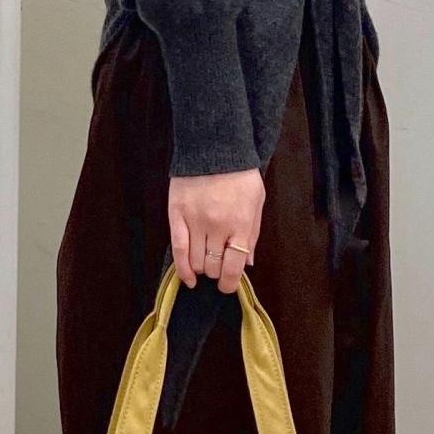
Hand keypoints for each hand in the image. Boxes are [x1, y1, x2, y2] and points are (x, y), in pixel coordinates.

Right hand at [169, 169, 264, 291]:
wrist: (214, 147)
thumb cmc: (240, 175)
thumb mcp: (256, 201)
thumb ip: (253, 234)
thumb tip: (247, 263)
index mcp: (240, 224)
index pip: (233, 267)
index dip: (229, 283)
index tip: (227, 286)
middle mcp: (217, 226)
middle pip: (213, 266)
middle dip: (216, 272)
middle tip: (217, 267)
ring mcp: (195, 221)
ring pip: (196, 261)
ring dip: (201, 268)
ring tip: (205, 261)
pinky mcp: (177, 215)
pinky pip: (178, 249)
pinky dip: (182, 269)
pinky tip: (188, 278)